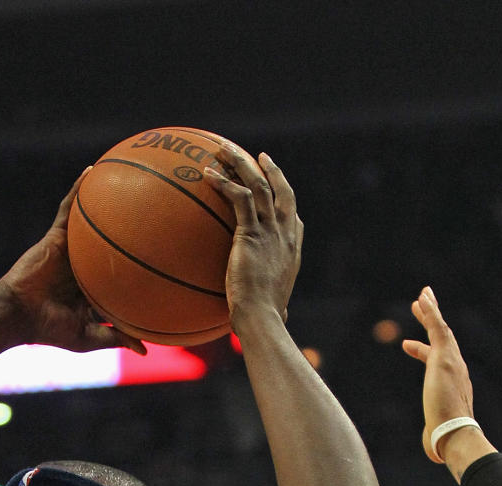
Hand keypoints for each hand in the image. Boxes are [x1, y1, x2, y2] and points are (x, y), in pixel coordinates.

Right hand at [0, 176, 145, 354]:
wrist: (20, 314)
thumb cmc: (51, 329)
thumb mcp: (89, 338)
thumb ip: (116, 338)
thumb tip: (145, 349)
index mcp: (95, 288)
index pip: (121, 275)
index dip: (139, 266)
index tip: (166, 259)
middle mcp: (87, 265)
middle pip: (113, 244)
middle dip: (133, 228)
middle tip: (159, 214)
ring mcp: (72, 249)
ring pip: (94, 222)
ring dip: (108, 201)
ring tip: (131, 180)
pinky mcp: (57, 236)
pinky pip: (69, 208)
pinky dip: (78, 189)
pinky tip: (93, 171)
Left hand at [203, 145, 302, 327]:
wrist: (262, 318)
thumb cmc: (265, 321)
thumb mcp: (276, 310)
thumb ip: (278, 307)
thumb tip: (279, 320)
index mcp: (291, 250)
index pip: (293, 217)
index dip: (286, 198)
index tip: (277, 186)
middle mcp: (285, 235)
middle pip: (281, 190)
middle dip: (270, 170)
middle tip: (258, 156)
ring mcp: (270, 231)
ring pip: (259, 184)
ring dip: (241, 163)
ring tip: (224, 149)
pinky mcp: (251, 233)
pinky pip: (238, 198)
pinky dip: (223, 183)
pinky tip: (208, 174)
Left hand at [403, 287, 483, 464]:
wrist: (454, 433)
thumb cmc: (446, 439)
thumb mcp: (437, 435)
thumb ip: (434, 438)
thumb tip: (434, 453)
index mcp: (454, 385)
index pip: (437, 363)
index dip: (422, 352)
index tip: (408, 346)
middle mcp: (456, 370)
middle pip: (443, 339)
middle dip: (432, 322)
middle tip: (422, 305)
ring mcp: (452, 361)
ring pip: (441, 329)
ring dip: (431, 311)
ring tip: (422, 295)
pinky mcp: (445, 356)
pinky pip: (437, 327)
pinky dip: (430, 312)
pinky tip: (422, 298)